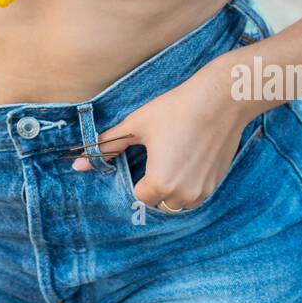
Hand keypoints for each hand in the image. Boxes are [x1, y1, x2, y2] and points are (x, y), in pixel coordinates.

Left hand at [71, 59, 245, 210]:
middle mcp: (183, 195)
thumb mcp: (136, 125)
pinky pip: (195, 194)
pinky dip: (187, 184)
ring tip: (171, 158)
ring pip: (178, 202)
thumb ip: (108, 146)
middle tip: (154, 159)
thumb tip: (79, 163)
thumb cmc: (176, 109)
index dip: (134, 182)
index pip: (138, 198)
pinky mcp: (217, 183)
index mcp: (160, 183)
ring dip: (171, 189)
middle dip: (152, 187)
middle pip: (158, 203)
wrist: (222, 99)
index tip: (138, 164)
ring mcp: (203, 191)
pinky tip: (186, 158)